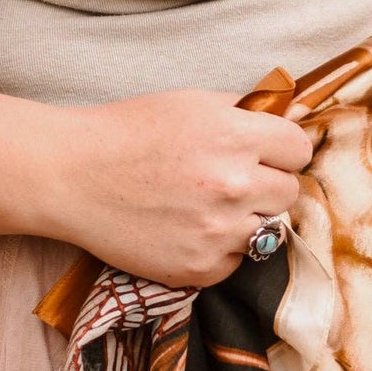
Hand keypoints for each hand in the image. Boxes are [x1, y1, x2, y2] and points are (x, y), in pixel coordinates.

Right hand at [0, 84, 312, 287]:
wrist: (71, 176)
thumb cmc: (130, 132)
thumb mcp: (193, 103)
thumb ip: (248, 112)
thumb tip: (299, 115)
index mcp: (235, 135)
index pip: (300, 150)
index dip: (281, 151)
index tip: (263, 154)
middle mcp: (233, 183)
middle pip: (289, 192)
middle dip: (265, 185)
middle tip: (228, 182)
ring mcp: (218, 230)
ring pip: (268, 231)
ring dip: (246, 220)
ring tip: (206, 208)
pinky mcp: (200, 267)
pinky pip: (237, 262)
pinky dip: (219, 250)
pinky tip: (188, 231)